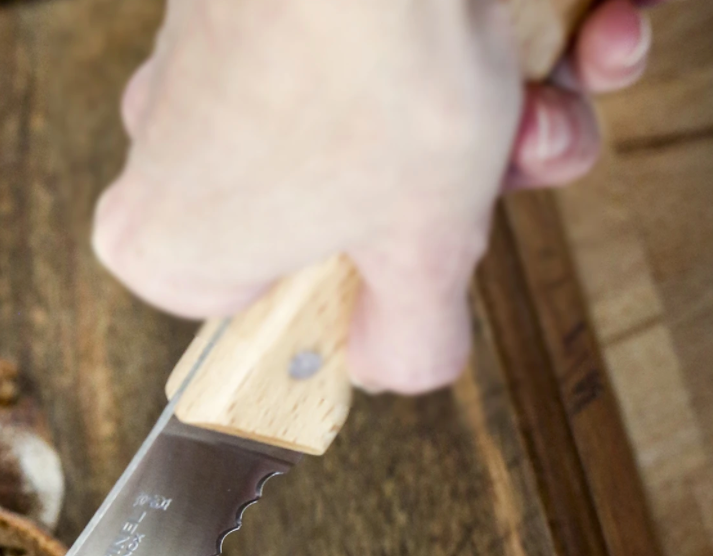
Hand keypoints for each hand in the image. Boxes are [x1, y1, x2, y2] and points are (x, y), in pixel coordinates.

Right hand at [93, 0, 652, 393]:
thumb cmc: (370, 64)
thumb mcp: (420, 250)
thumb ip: (409, 341)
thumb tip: (396, 365)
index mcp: (173, 245)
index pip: (268, 312)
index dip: (367, 292)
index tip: (420, 263)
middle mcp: (165, 148)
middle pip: (332, 214)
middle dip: (450, 196)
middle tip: (508, 170)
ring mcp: (204, 56)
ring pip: (360, 122)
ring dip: (485, 119)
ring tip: (547, 99)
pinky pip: (357, 41)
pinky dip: (460, 39)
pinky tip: (545, 33)